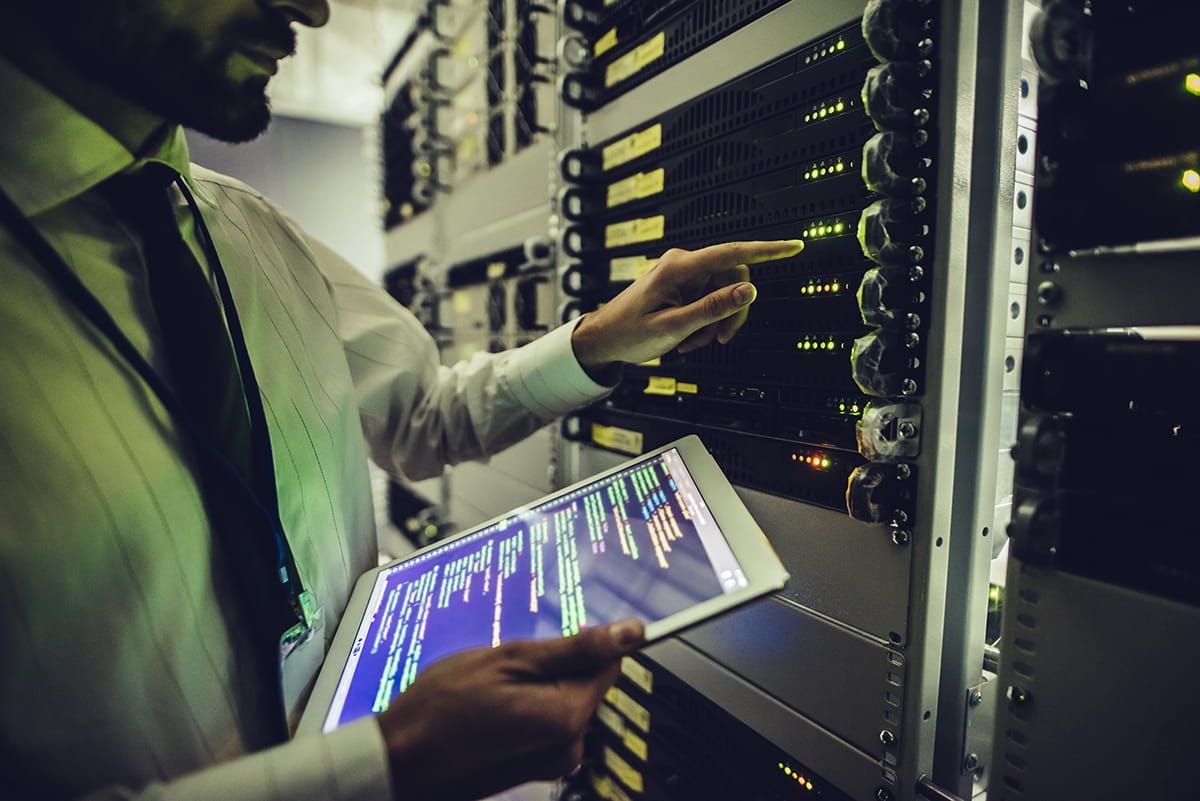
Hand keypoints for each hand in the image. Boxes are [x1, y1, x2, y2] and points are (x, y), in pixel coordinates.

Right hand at [377, 619, 645, 800]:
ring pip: (562, 701)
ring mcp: (551, 761)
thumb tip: (631, 633)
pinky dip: (524, 709)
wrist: (400, 761)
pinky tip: (489, 709)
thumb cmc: (444, 706)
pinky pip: (544, 724)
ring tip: (490, 689)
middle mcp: (570, 744)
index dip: (580, 643)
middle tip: (504, 666)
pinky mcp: (534, 768)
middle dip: (552, 667)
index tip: (543, 640)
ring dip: (534, 687)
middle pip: (584, 683)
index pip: (608, 663)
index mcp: (569, 715)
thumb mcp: (510, 660)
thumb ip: (576, 648)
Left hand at [570, 239, 803, 371]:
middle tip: (720, 339)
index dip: (767, 251)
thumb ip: (713, 308)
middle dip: (731, 312)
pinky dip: (706, 322)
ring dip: (716, 322)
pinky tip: (689, 337)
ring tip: (693, 342)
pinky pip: (710, 300)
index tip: (793, 247)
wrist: (604, 338)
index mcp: (680, 267)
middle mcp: (684, 264)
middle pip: (733, 279)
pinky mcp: (683, 286)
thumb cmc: (629, 332)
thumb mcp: (674, 326)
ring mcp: (684, 275)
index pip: (733, 253)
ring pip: (724, 293)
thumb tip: (749, 290)